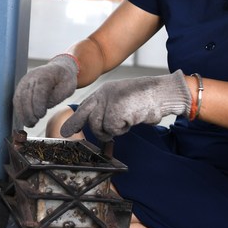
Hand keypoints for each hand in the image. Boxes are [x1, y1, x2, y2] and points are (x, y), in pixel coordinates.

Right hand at [12, 54, 78, 128]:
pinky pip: (17, 99)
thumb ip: (58, 96)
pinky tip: (24, 119)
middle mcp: (32, 76)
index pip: (38, 90)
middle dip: (28, 111)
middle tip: (33, 124)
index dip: (38, 104)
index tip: (40, 116)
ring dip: (21, 113)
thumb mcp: (69, 87)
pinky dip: (19, 110)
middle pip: (26, 94)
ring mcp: (24, 81)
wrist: (58, 68)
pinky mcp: (21, 86)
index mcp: (46, 74)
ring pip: (18, 98)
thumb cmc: (65, 79)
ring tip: (29, 124)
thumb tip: (46, 105)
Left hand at [60, 70, 190, 140]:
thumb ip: (109, 110)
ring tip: (128, 120)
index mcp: (104, 91)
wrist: (161, 92)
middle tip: (108, 136)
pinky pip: (112, 129)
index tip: (66, 132)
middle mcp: (103, 94)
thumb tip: (99, 126)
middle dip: (98, 131)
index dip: (76, 121)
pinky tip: (132, 119)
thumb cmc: (146, 99)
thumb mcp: (123, 100)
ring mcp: (108, 101)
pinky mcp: (115, 110)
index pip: (84, 107)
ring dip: (114, 129)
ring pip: (101, 126)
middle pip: (90, 119)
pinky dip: (122, 128)